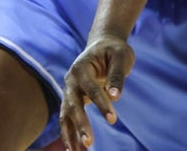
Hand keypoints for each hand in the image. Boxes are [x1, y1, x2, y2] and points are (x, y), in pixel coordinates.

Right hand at [59, 34, 135, 149]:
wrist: (103, 45)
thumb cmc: (114, 50)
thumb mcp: (120, 56)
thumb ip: (117, 75)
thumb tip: (116, 97)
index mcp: (81, 68)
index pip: (91, 89)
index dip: (101, 104)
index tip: (113, 119)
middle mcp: (70, 81)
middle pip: (71, 105)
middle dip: (80, 124)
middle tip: (89, 142)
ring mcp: (69, 92)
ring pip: (65, 116)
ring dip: (70, 135)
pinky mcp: (72, 101)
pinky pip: (68, 120)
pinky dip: (70, 135)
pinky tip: (76, 150)